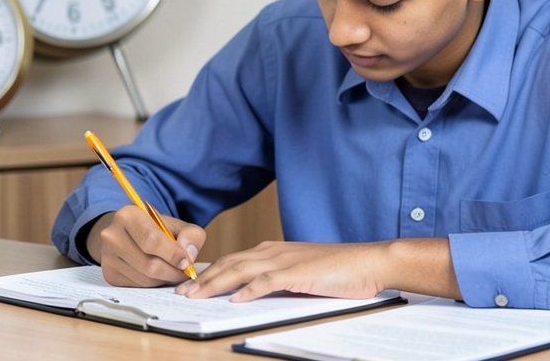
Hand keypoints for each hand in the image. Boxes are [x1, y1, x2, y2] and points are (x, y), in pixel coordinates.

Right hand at [87, 206, 205, 287]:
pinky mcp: (109, 275)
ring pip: (144, 279)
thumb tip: (189, 255)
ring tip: (173, 272)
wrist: (128, 234)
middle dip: (172, 272)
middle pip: (149, 264)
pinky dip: (153, 285)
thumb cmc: (155, 229)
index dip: (173, 254)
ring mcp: (107, 257)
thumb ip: (190, 235)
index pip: (151, 240)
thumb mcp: (176, 224)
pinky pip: (137, 287)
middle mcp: (112, 235)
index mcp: (128, 215)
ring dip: (164, 279)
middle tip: (185, 272)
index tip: (187, 262)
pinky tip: (158, 276)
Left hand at [175, 237, 460, 302]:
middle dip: (203, 279)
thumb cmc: (338, 269)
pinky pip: (266, 282)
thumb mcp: (300, 271)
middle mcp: (273, 252)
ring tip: (196, 295)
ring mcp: (284, 261)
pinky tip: (234, 299)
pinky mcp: (297, 274)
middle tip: (181, 292)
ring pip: (240, 271)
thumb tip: (252, 291)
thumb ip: (276, 278)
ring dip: (215, 284)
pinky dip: (247, 290)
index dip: (210, 271)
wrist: (368, 261)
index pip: (233, 260)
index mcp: (273, 251)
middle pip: (229, 264)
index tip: (191, 283)